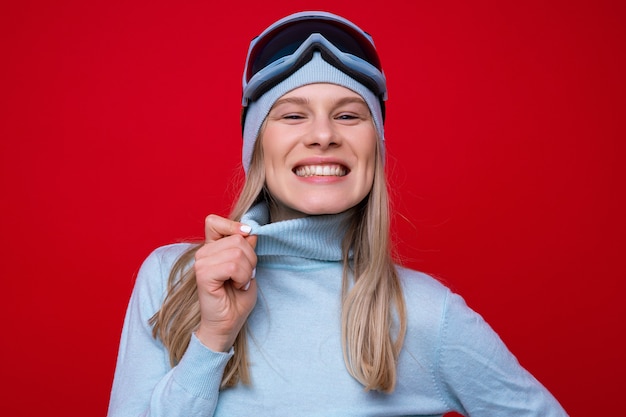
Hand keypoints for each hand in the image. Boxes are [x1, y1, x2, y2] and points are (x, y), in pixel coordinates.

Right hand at [193, 214, 256, 351]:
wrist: (228, 325)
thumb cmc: (237, 299)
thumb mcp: (248, 268)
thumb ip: (247, 248)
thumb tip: (250, 232)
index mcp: (212, 248)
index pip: (214, 222)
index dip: (233, 226)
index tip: (247, 236)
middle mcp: (203, 253)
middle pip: (237, 238)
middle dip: (250, 258)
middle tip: (245, 276)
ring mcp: (201, 263)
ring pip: (237, 251)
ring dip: (247, 270)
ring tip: (240, 283)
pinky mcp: (203, 275)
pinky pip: (232, 265)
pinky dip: (241, 277)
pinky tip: (236, 287)